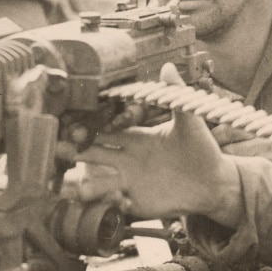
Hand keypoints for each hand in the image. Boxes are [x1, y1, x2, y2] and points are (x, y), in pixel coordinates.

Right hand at [74, 64, 243, 224]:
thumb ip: (176, 95)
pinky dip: (105, 202)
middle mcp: (127, 159)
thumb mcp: (190, 121)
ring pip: (98, 181)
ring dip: (83, 182)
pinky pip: (113, 203)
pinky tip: (103, 200)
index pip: (106, 130)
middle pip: (94, 154)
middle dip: (74, 152)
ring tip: (68, 185)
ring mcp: (129, 182)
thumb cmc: (202, 150)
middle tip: (57, 149)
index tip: (72, 124)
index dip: (89, 128)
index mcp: (136, 138)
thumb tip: (169, 66)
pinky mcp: (135, 202)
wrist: (214, 184)